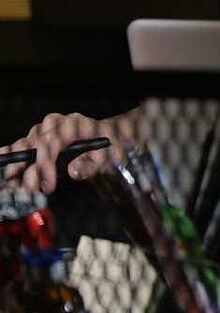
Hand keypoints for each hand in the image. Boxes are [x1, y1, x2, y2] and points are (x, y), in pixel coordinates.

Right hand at [2, 110, 138, 193]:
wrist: (115, 136)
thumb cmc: (113, 145)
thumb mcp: (110, 155)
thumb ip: (92, 164)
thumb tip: (71, 170)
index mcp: (74, 123)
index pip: (51, 142)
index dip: (45, 164)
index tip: (48, 185)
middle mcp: (58, 124)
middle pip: (36, 144)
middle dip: (31, 168)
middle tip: (30, 189)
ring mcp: (49, 130)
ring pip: (27, 145)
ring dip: (20, 166)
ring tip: (17, 185)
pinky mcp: (44, 139)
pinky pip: (25, 144)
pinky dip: (14, 153)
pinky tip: (4, 160)